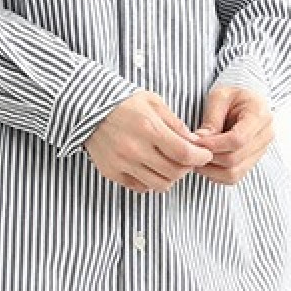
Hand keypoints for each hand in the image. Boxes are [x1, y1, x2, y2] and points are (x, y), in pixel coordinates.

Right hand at [84, 90, 214, 193]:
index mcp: (148, 128)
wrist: (87, 108)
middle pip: (174, 173)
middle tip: (188, 159)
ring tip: (170, 164)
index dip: (200, 157)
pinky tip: (151, 167)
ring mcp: (122, 163)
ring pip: (159, 185)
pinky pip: (141, 187)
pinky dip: (151, 181)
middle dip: (187, 168)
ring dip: (171, 177)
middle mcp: (134, 149)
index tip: (204, 154)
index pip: (184, 154)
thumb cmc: (124, 103)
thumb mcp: (154, 103)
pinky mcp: (112, 172)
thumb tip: (195, 143)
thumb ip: (175, 124)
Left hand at [191, 86, 275, 185]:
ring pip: (235, 173)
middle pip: (235, 159)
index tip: (196, 141)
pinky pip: (235, 177)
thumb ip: (211, 119)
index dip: (214, 145)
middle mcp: (265, 136)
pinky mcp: (253, 161)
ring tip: (196, 158)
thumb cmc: (232, 95)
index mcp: (259, 115)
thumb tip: (199, 141)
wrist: (246, 99)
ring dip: (211, 169)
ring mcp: (261, 151)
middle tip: (191, 151)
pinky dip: (217, 175)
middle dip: (209, 157)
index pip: (238, 140)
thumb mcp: (219, 97)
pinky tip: (206, 163)